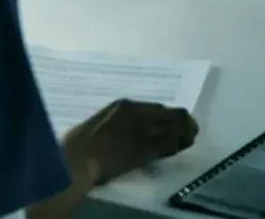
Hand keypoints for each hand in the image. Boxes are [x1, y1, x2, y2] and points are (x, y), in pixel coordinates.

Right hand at [60, 99, 198, 186]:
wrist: (77, 159)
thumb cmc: (79, 142)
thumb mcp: (99, 121)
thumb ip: (116, 121)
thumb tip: (125, 129)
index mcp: (124, 105)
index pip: (159, 108)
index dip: (169, 117)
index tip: (171, 125)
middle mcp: (138, 114)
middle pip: (174, 114)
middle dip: (184, 123)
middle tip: (187, 133)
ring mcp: (143, 132)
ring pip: (178, 128)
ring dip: (186, 135)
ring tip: (186, 141)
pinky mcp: (146, 150)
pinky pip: (170, 145)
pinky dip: (177, 147)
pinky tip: (177, 150)